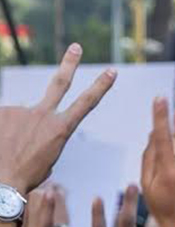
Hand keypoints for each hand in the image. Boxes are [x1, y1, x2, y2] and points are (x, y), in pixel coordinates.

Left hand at [0, 44, 115, 190]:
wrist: (2, 179)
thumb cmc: (25, 176)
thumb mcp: (46, 160)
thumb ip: (43, 137)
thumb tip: (29, 126)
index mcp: (61, 129)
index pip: (86, 103)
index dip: (101, 86)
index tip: (111, 71)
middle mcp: (43, 115)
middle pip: (60, 83)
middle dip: (70, 64)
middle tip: (76, 47)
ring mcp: (20, 111)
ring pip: (19, 115)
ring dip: (12, 129)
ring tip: (7, 147)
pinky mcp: (1, 111)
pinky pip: (2, 118)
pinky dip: (0, 129)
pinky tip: (0, 142)